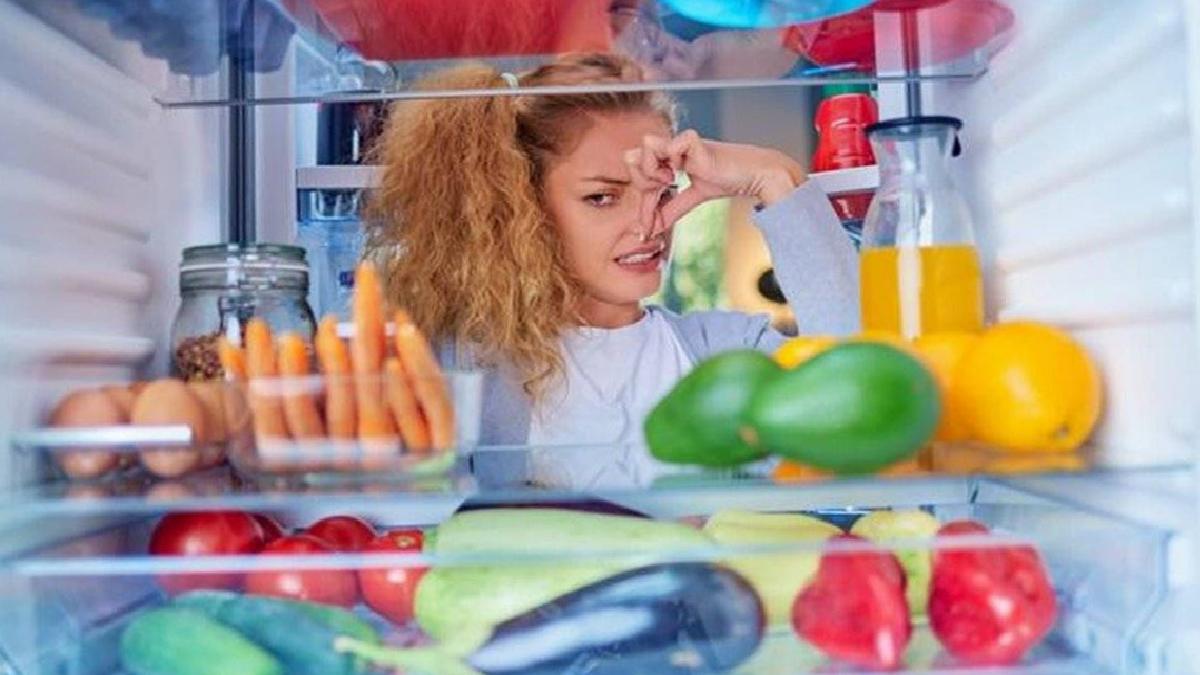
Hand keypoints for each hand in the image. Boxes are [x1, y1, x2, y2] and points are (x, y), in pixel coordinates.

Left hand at [623, 130, 805, 230]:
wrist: (753, 175)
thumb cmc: (728, 179)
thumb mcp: (693, 197)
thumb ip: (673, 209)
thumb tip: (653, 229)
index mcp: (669, 158)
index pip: (640, 177)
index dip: (641, 205)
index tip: (647, 228)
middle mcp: (671, 147)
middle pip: (632, 158)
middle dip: (642, 185)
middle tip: (662, 197)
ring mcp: (681, 142)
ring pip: (645, 146)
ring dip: (653, 170)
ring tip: (672, 180)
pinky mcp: (693, 140)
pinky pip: (668, 145)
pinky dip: (671, 161)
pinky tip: (681, 172)